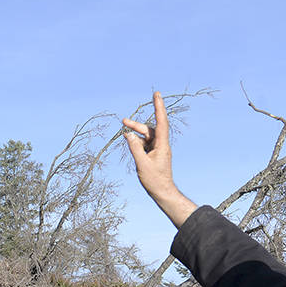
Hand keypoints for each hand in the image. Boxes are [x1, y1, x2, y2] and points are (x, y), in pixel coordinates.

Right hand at [122, 92, 195, 227]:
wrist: (162, 191)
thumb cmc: (154, 179)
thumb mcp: (142, 163)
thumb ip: (135, 148)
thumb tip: (129, 135)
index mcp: (162, 145)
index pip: (161, 122)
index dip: (159, 107)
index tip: (157, 95)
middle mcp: (161, 144)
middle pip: (149, 129)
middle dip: (136, 125)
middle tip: (123, 121)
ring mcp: (158, 149)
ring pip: (146, 136)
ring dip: (135, 133)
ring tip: (123, 130)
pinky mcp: (154, 154)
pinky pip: (145, 144)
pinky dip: (137, 142)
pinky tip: (130, 143)